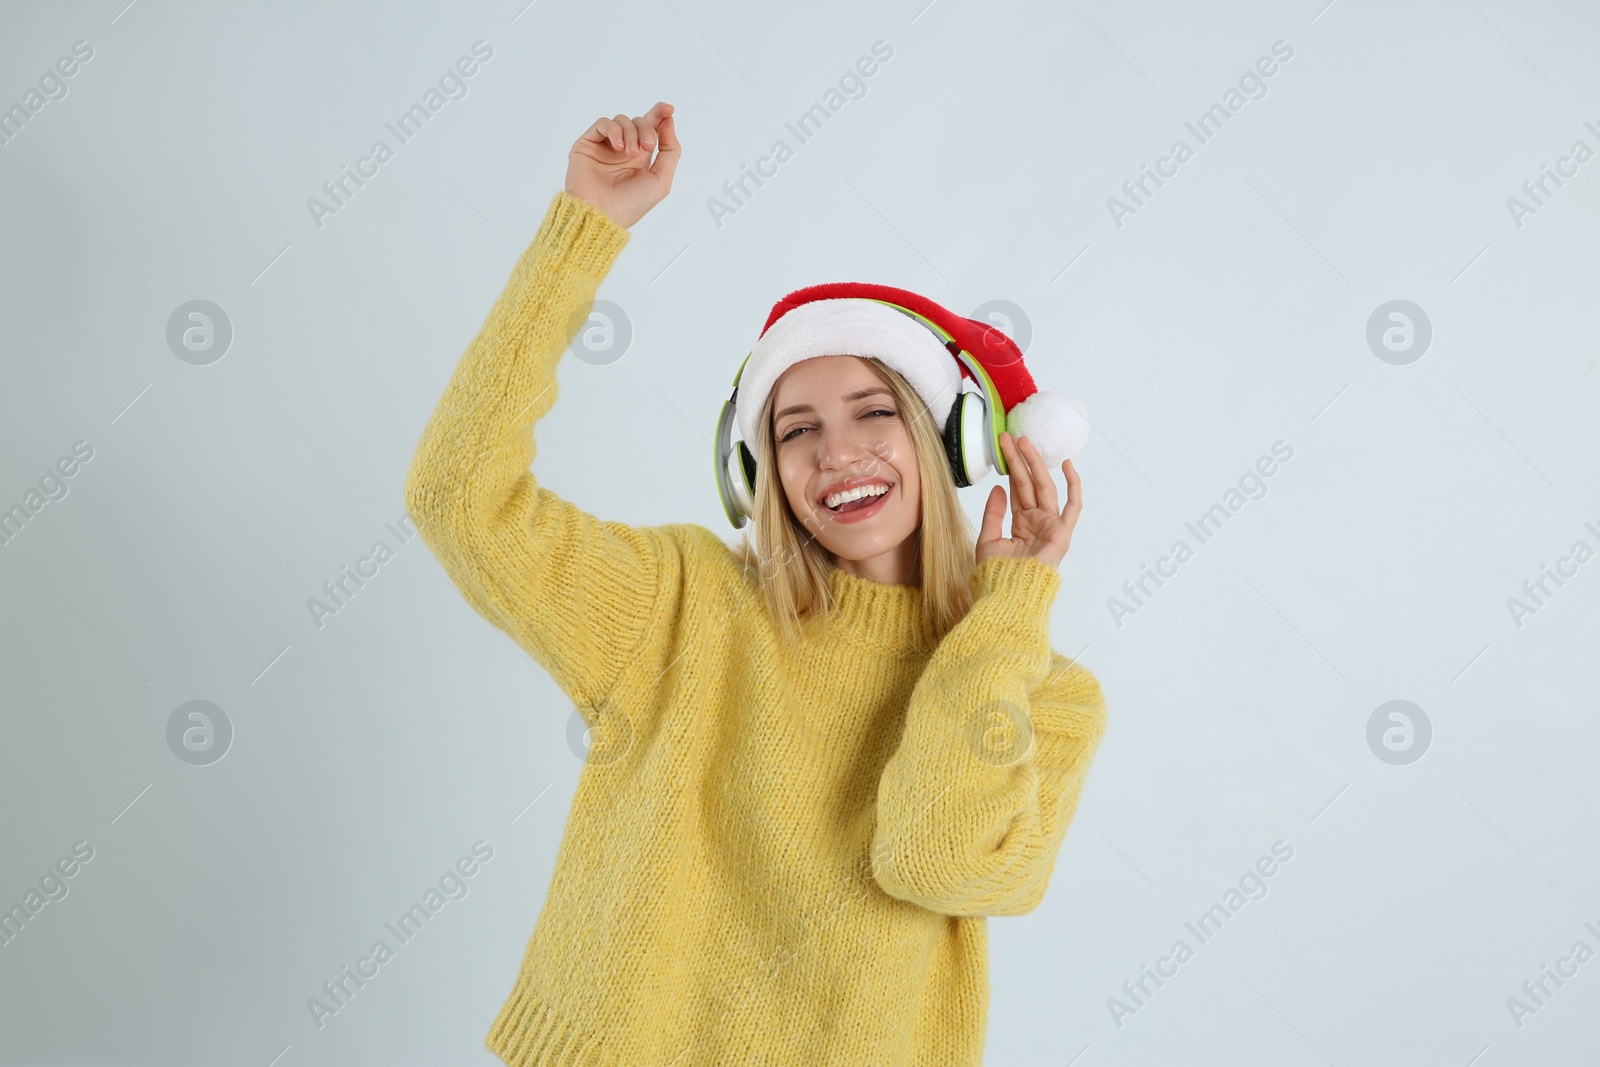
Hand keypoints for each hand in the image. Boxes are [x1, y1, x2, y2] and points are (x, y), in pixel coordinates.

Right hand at [565, 101, 679, 228]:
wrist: (602, 214)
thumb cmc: (630, 204)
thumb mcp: (661, 180)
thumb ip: (670, 150)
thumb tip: (669, 121)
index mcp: (640, 159)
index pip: (651, 129)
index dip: (660, 115)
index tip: (668, 108)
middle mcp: (623, 150)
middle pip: (639, 121)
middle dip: (647, 129)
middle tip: (646, 147)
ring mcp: (605, 146)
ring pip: (622, 120)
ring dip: (630, 133)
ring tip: (630, 153)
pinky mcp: (588, 144)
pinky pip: (603, 123)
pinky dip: (613, 129)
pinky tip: (618, 146)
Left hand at [975, 432, 1081, 568]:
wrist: (1007, 594)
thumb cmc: (996, 574)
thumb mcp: (988, 540)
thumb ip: (994, 514)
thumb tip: (999, 488)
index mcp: (1021, 524)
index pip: (1017, 489)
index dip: (1011, 468)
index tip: (1002, 448)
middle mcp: (1037, 522)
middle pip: (1029, 484)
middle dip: (1020, 460)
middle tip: (1009, 437)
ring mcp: (1050, 526)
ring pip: (1045, 487)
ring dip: (1035, 464)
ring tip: (1024, 442)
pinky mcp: (1062, 533)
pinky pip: (1073, 507)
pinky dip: (1073, 486)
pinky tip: (1066, 465)